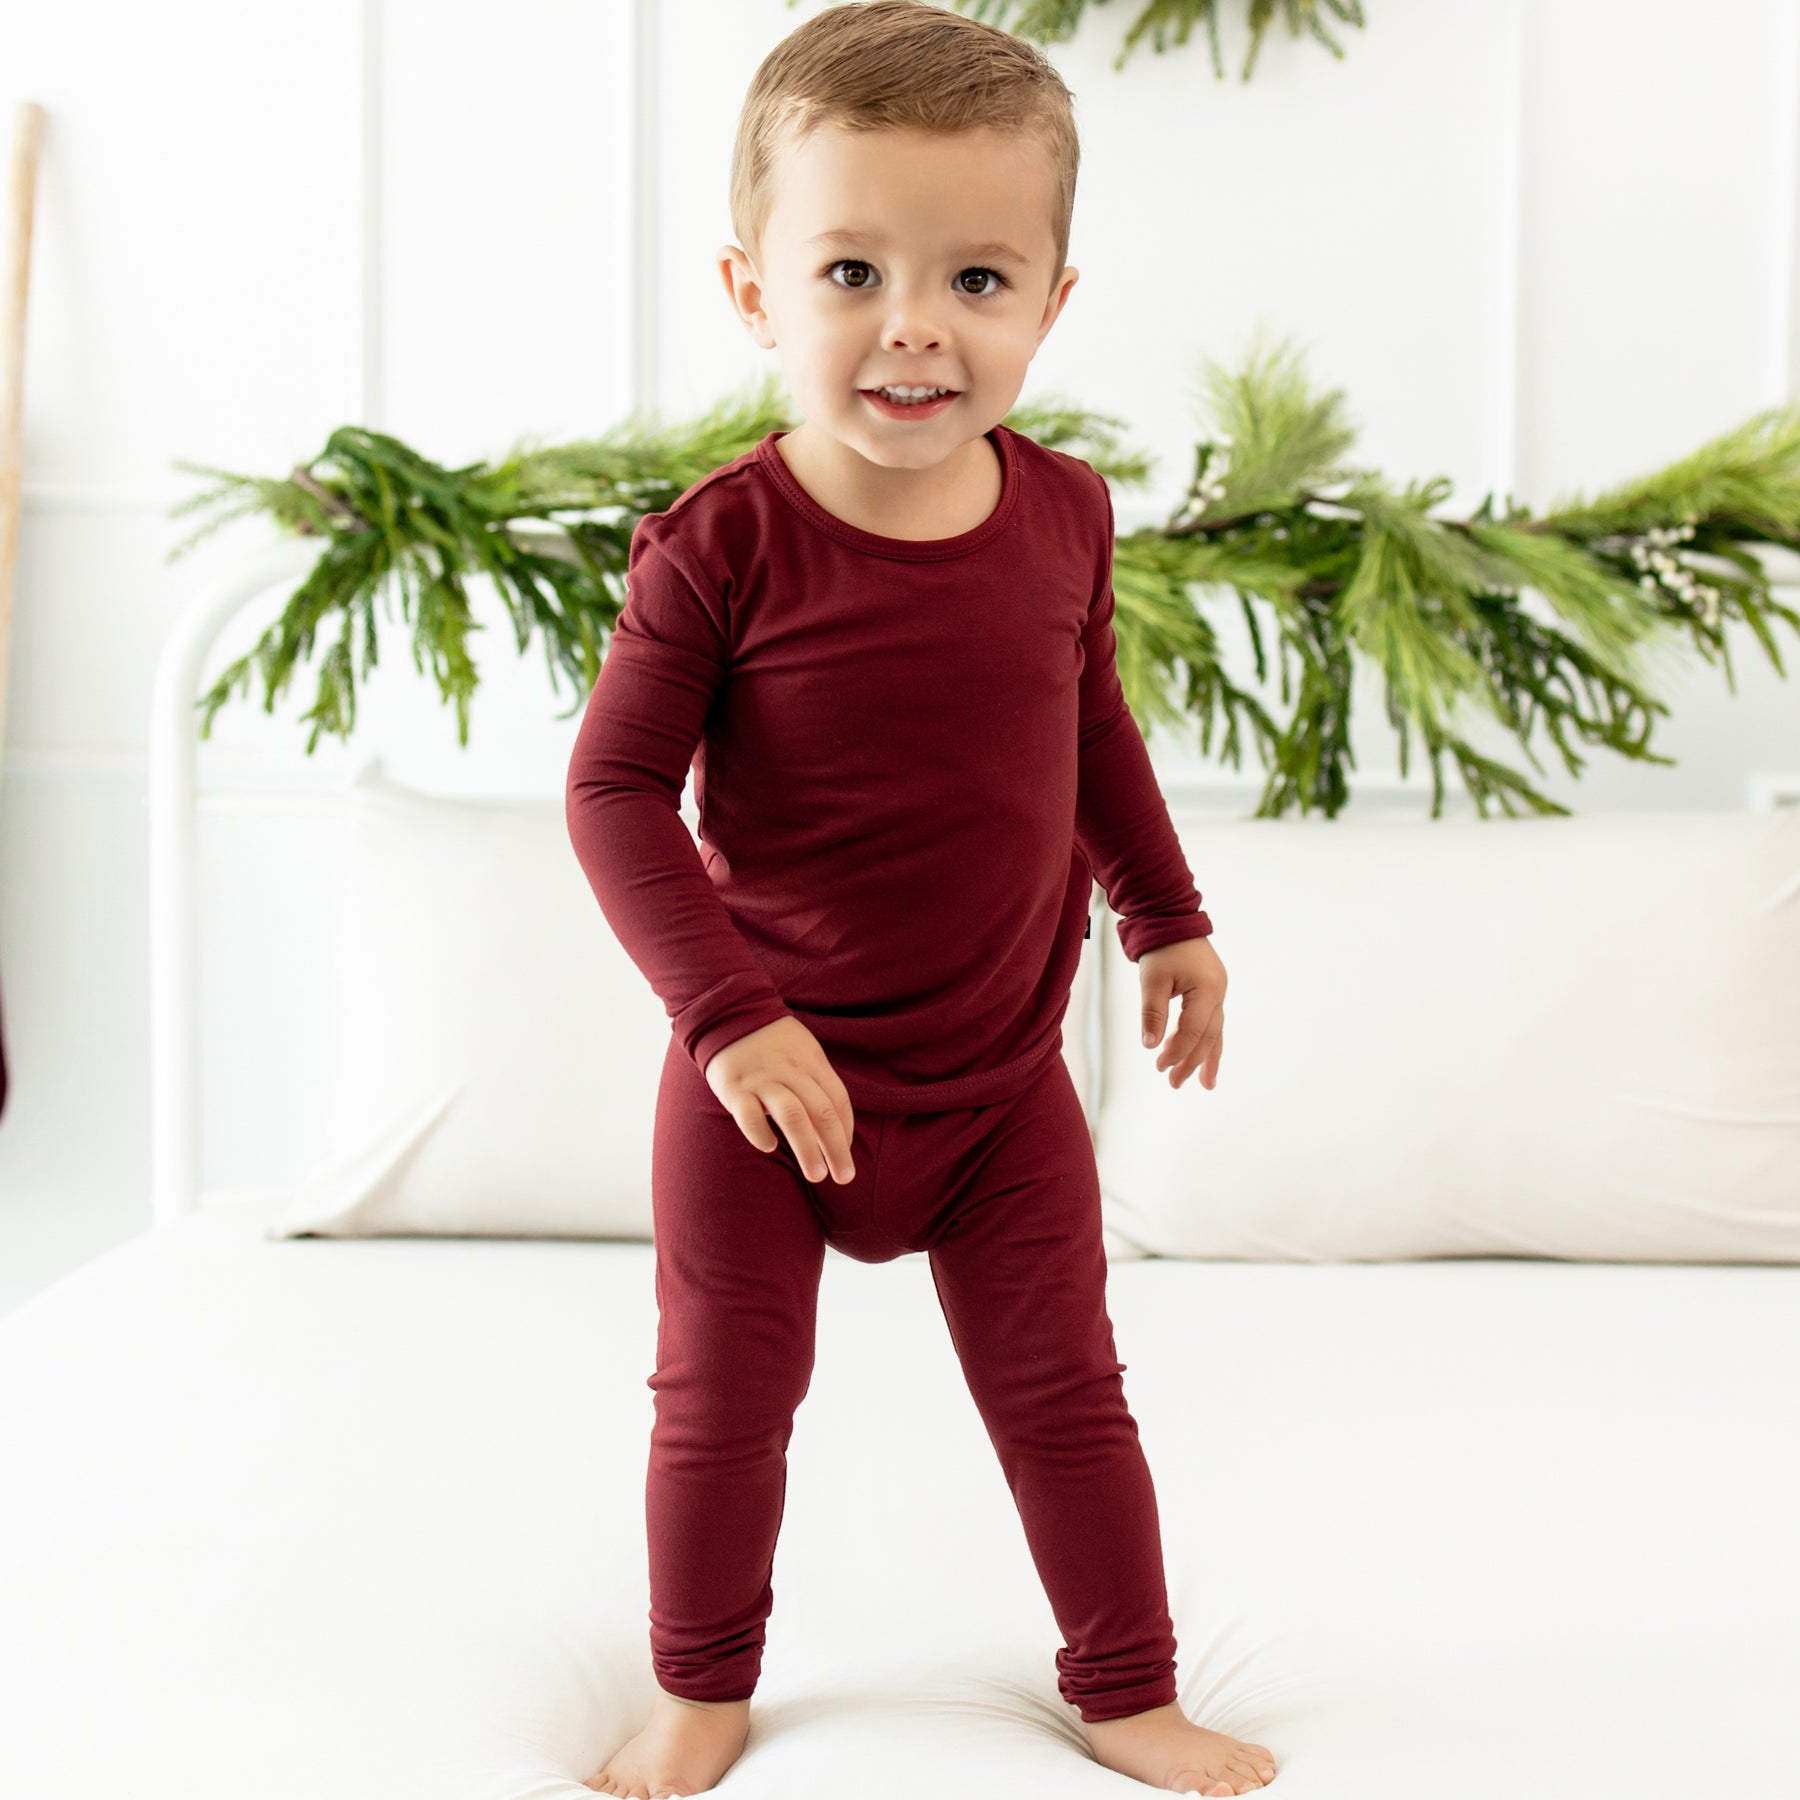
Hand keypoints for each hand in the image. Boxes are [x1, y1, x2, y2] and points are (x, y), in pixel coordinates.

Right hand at [703, 1015, 857, 1182]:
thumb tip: (836, 1126)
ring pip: (792, 1116)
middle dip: (836, 1148)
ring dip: (808, 1148)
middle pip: (821, 1112)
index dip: (846, 1131)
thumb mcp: (804, 1052)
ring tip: (816, 1175)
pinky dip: (760, 1133)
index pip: (837, 1100)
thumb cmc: (773, 1042)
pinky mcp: (734, 1087)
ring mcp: (762, 1079)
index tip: (846, 1156)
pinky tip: (768, 1147)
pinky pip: (749, 1114)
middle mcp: (790, 1071)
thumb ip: (818, 1083)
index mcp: (811, 1062)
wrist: (728, 1012)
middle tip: (844, 1177)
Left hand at [1138, 936, 1225, 1089]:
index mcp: (1207, 989)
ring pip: (1214, 1031)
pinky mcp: (1211, 990)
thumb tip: (1150, 1046)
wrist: (1172, 918)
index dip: (1177, 1052)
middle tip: (1175, 1083)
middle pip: (1208, 1036)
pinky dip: (1205, 1040)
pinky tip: (1201, 1058)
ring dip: (1207, 1057)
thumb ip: (1153, 1013)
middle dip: (1193, 1062)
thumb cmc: (1161, 947)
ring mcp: (1217, 991)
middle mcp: (1218, 992)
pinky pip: (1211, 1021)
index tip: (1159, 1067)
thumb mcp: (1152, 980)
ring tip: (1205, 1084)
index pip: (1193, 1031)